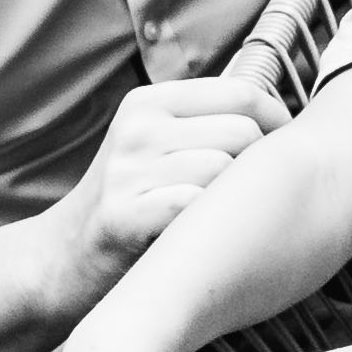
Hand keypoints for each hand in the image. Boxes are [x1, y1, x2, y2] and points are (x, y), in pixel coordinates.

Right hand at [46, 73, 283, 305]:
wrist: (65, 257)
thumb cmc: (134, 201)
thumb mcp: (158, 145)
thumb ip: (207, 124)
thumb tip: (282, 112)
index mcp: (150, 102)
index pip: (242, 93)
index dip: (279, 121)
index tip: (286, 150)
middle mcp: (137, 129)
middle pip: (242, 132)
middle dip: (260, 166)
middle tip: (252, 196)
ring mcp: (127, 170)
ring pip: (224, 169)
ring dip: (232, 200)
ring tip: (219, 219)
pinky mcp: (123, 214)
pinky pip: (194, 205)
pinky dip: (207, 224)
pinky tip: (198, 237)